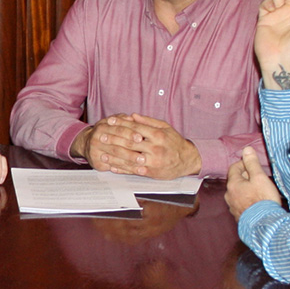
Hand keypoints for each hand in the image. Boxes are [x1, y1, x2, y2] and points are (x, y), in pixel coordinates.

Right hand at [69, 114, 142, 171]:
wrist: (85, 143)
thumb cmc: (104, 131)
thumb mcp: (111, 122)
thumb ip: (122, 119)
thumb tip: (132, 118)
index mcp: (102, 127)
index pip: (118, 130)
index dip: (130, 133)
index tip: (141, 138)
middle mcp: (97, 139)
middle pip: (116, 146)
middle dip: (131, 151)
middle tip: (143, 156)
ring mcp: (95, 152)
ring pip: (115, 158)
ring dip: (129, 162)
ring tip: (141, 164)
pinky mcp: (96, 163)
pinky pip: (112, 167)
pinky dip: (124, 169)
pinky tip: (135, 170)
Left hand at [70, 113, 199, 176]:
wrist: (187, 160)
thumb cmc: (175, 142)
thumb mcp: (165, 127)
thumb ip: (148, 121)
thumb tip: (132, 115)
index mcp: (158, 135)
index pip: (136, 127)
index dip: (121, 124)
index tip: (110, 121)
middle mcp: (155, 148)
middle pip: (130, 143)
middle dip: (114, 139)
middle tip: (102, 136)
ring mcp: (153, 162)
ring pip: (130, 158)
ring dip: (114, 156)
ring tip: (103, 153)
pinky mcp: (151, 173)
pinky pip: (133, 171)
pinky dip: (122, 169)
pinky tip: (112, 167)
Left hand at [225, 146, 281, 219]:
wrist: (264, 225)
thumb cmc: (263, 200)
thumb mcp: (259, 177)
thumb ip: (252, 163)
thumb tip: (246, 150)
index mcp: (232, 184)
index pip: (233, 168)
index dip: (243, 164)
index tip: (254, 165)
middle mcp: (228, 195)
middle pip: (235, 181)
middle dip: (246, 177)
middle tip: (259, 178)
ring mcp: (232, 207)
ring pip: (238, 192)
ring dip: (246, 189)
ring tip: (260, 190)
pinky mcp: (238, 216)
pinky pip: (241, 203)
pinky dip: (247, 200)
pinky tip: (257, 202)